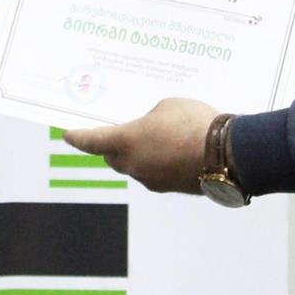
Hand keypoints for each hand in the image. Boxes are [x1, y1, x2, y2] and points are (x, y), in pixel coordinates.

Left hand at [62, 97, 218, 193]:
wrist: (226, 153)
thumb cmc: (193, 123)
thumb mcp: (166, 107)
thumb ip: (150, 118)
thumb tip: (151, 130)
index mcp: (125, 142)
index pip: (92, 141)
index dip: (79, 137)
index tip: (69, 136)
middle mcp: (133, 165)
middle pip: (112, 157)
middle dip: (113, 146)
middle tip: (121, 131)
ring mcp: (151, 180)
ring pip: (135, 166)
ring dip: (139, 154)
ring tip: (157, 136)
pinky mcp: (170, 187)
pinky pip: (155, 173)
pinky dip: (158, 162)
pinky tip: (174, 150)